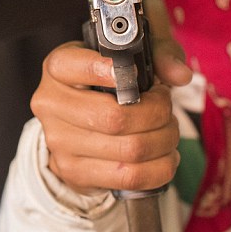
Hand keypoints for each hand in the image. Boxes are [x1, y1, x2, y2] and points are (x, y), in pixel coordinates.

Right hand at [30, 42, 180, 194]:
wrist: (81, 123)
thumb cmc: (109, 82)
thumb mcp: (131, 55)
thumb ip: (159, 54)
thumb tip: (179, 74)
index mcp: (58, 69)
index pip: (75, 67)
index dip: (104, 70)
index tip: (133, 72)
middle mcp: (51, 104)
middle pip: (115, 117)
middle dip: (156, 114)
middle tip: (166, 108)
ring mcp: (59, 142)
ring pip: (129, 149)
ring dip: (164, 141)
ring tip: (168, 130)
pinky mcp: (74, 172)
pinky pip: (130, 177)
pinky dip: (160, 168)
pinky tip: (164, 155)